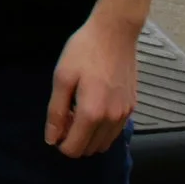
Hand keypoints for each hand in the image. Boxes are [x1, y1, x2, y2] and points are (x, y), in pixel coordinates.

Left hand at [46, 15, 138, 156]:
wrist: (115, 34)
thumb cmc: (83, 52)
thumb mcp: (62, 78)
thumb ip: (56, 111)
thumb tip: (52, 139)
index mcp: (92, 113)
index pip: (75, 148)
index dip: (60, 144)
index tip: (54, 127)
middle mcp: (112, 120)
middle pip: (91, 149)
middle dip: (74, 139)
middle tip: (64, 116)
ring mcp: (126, 114)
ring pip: (105, 142)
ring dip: (88, 136)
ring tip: (76, 111)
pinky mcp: (132, 107)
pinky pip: (115, 131)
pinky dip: (101, 129)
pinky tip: (92, 108)